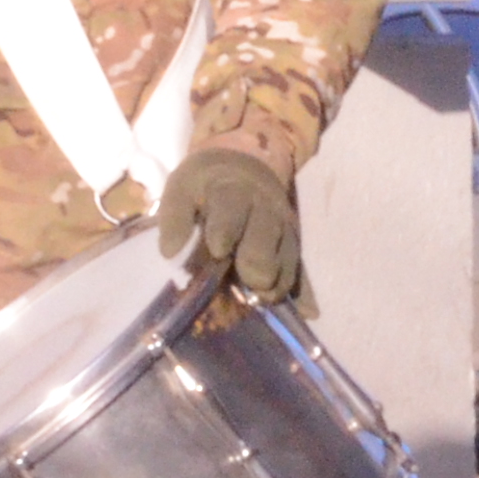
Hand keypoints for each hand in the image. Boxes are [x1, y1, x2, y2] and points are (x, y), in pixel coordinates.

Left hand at [156, 146, 307, 306]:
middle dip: (258, 261)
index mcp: (232, 192)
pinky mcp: (293, 247)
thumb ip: (175, 217)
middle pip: (267, 236)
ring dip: (278, 280)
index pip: (231, 208)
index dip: (227, 229)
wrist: (246, 164)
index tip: (219, 249)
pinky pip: (301, 270)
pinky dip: (304, 292)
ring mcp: (283, 230)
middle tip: (248, 280)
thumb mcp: (182, 187)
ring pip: (287, 255)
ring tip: (265, 299)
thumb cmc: (205, 185)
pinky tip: (308, 312)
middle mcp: (264, 210)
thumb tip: (170, 253)